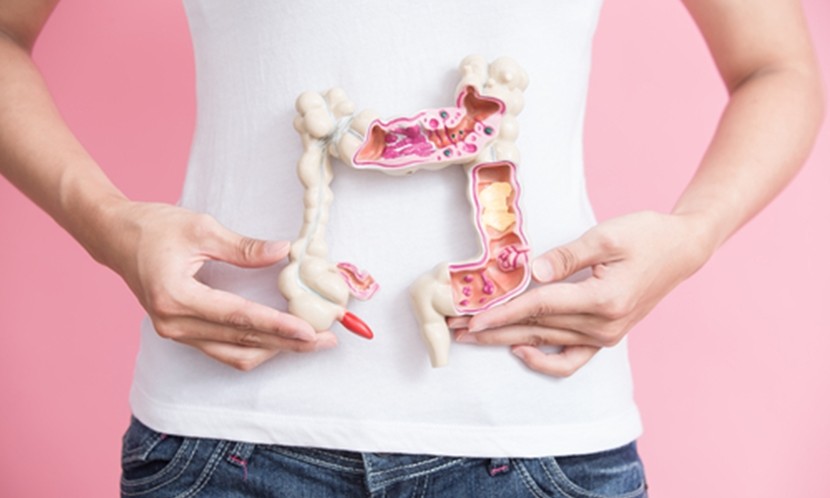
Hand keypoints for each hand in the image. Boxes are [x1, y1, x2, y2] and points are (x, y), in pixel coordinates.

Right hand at [99, 201, 335, 370]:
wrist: (114, 237)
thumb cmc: (153, 227)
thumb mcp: (201, 228)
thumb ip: (244, 247)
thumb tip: (285, 252)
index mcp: (176, 296)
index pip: (238, 317)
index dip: (277, 325)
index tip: (309, 330)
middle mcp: (174, 323)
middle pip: (241, 342)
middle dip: (287, 343)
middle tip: (325, 339)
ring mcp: (175, 332)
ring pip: (233, 353)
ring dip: (274, 350)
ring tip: (310, 342)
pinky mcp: (180, 332)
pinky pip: (222, 350)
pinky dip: (253, 347)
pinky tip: (279, 340)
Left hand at [450, 211, 712, 376]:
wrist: (682, 249)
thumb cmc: (646, 235)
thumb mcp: (607, 236)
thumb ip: (566, 256)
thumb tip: (531, 273)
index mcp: (604, 299)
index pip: (540, 307)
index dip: (503, 313)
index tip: (471, 319)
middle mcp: (604, 326)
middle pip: (536, 329)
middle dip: (492, 330)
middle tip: (456, 330)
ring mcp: (606, 336)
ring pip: (546, 342)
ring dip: (507, 340)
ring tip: (474, 337)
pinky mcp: (607, 336)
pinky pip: (572, 359)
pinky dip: (545, 359)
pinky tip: (521, 350)